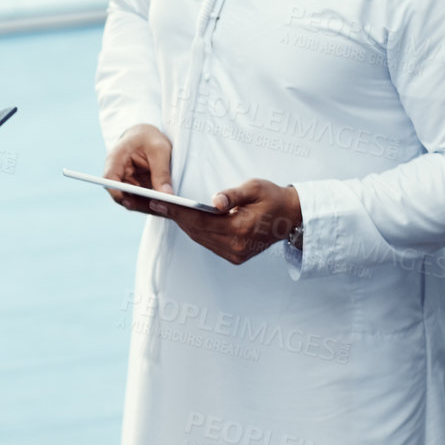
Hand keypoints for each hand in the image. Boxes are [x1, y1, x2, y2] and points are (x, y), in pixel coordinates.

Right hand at [103, 124, 173, 212]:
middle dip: (140, 204)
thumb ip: (162, 172)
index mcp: (116, 159)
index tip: (131, 202)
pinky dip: (154, 203)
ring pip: (134, 200)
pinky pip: (143, 200)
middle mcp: (118, 174)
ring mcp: (127, 183)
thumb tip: (167, 195)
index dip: (117, 193)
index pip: (109, 180)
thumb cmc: (150, 137)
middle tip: (159, 208)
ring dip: (149, 206)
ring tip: (168, 208)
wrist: (148, 135)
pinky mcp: (137, 188)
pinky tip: (168, 205)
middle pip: (123, 195)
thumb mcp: (159, 150)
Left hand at [159, 178, 301, 265]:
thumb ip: (234, 194)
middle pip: (197, 231)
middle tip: (154, 203)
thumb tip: (215, 201)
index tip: (157, 202)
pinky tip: (186, 219)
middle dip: (175, 217)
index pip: (200, 220)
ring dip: (184, 224)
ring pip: (200, 238)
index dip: (177, 211)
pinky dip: (196, 231)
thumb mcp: (256, 188)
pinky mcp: (235, 256)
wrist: (291, 218)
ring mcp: (235, 254)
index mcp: (240, 229)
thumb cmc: (273, 198)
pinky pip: (208, 243)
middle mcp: (235, 246)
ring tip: (165, 209)